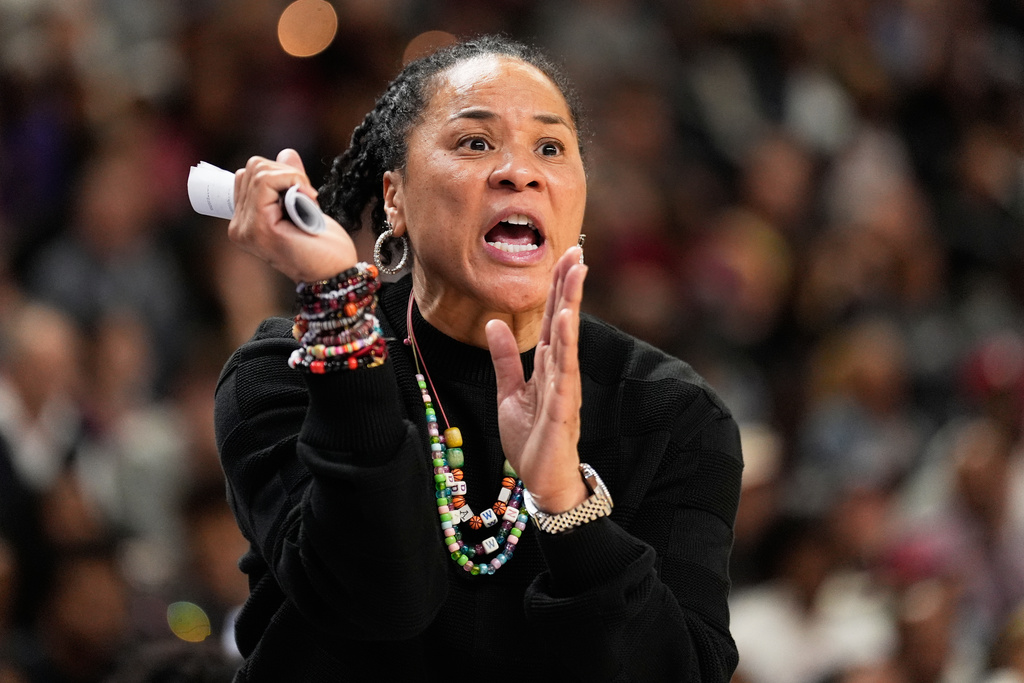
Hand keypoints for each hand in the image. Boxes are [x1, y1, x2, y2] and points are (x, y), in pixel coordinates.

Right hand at [228, 149, 357, 282]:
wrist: (337, 274)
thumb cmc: (324, 247)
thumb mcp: (305, 206)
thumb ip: (290, 181)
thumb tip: (286, 153)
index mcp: (245, 223)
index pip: (246, 176)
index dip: (276, 175)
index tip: (300, 193)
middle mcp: (238, 227)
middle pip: (252, 168)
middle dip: (285, 174)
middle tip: (308, 199)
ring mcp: (245, 228)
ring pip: (259, 170)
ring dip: (292, 178)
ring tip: (308, 202)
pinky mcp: (259, 226)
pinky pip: (267, 180)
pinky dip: (293, 180)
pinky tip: (309, 200)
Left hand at [486, 246, 588, 512]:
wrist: (543, 479)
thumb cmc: (532, 438)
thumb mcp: (509, 392)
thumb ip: (504, 358)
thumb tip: (494, 322)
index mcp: (548, 365)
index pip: (553, 318)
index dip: (558, 287)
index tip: (566, 255)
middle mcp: (559, 370)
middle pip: (565, 320)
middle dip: (569, 285)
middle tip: (576, 250)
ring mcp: (563, 388)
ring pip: (567, 339)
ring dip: (571, 306)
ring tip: (575, 275)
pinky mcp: (561, 407)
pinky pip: (563, 372)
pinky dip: (566, 345)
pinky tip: (567, 322)